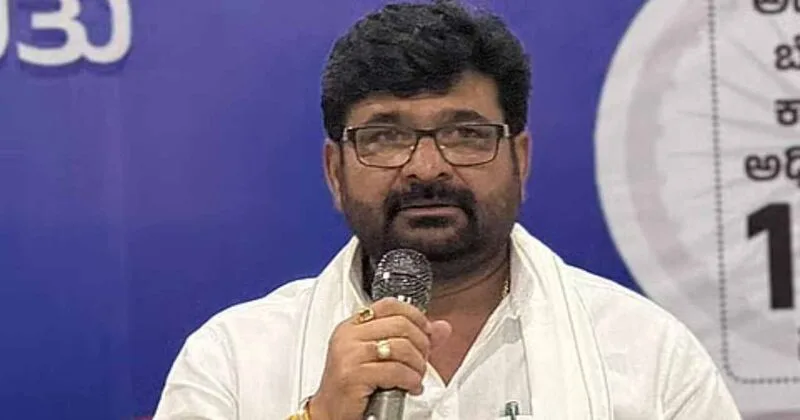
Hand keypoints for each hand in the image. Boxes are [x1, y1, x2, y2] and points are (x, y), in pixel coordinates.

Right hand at [308, 297, 450, 419]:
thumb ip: (411, 340)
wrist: (330, 413)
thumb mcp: (381, 357)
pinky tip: (410, 386)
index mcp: (352, 326)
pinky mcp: (353, 375)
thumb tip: (441, 328)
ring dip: (417, 364)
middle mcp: (348, 336)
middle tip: (422, 360)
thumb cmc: (353, 386)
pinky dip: (411, 380)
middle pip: (400, 324)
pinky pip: (396, 371)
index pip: (389, 305)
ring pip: (401, 347)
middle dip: (421, 344)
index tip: (426, 331)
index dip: (415, 315)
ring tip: (415, 376)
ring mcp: (349, 354)